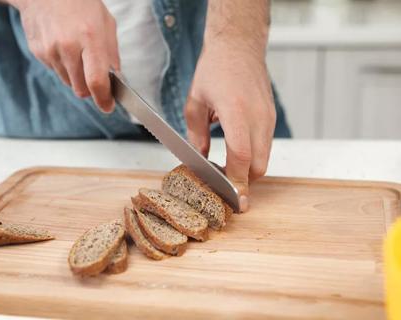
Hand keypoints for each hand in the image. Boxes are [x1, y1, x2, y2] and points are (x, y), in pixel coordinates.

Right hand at [12, 0, 118, 111]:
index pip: (96, 81)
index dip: (103, 99)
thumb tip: (115, 79)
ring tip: (77, 52)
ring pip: (69, 82)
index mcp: (90, 38)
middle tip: (95, 76)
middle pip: (82, 89)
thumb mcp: (106, 23)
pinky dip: (63, 66)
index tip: (108, 106)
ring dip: (76, 77)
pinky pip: (56, 71)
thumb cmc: (81, 4)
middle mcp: (68, 47)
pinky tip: (64, 46)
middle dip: (91, 89)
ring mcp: (50, 51)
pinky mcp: (38, 52)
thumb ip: (112, 54)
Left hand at [185, 41, 275, 212]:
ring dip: (248, 169)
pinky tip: (235, 150)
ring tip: (227, 168)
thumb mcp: (195, 102)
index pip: (241, 156)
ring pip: (264, 158)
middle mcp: (258, 117)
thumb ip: (196, 134)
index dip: (236, 181)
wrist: (239, 46)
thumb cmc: (215, 68)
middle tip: (223, 185)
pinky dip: (253, 155)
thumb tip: (199, 158)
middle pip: (258, 166)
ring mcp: (268, 117)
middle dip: (243, 181)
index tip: (232, 198)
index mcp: (236, 112)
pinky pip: (265, 145)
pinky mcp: (271, 117)